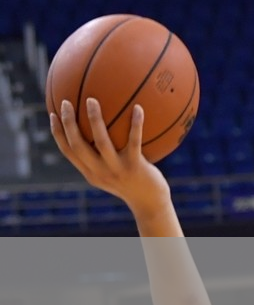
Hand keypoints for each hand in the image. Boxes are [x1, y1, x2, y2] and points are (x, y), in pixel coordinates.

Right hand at [50, 98, 169, 214]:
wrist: (150, 204)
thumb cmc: (133, 184)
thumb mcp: (113, 173)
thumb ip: (103, 156)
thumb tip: (99, 129)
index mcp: (91, 173)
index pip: (68, 152)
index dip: (58, 134)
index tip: (52, 114)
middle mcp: (100, 172)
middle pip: (78, 146)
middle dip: (69, 123)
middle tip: (66, 102)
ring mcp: (117, 170)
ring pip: (102, 142)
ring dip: (95, 120)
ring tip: (92, 100)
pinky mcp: (136, 167)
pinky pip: (134, 141)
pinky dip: (136, 124)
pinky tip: (138, 107)